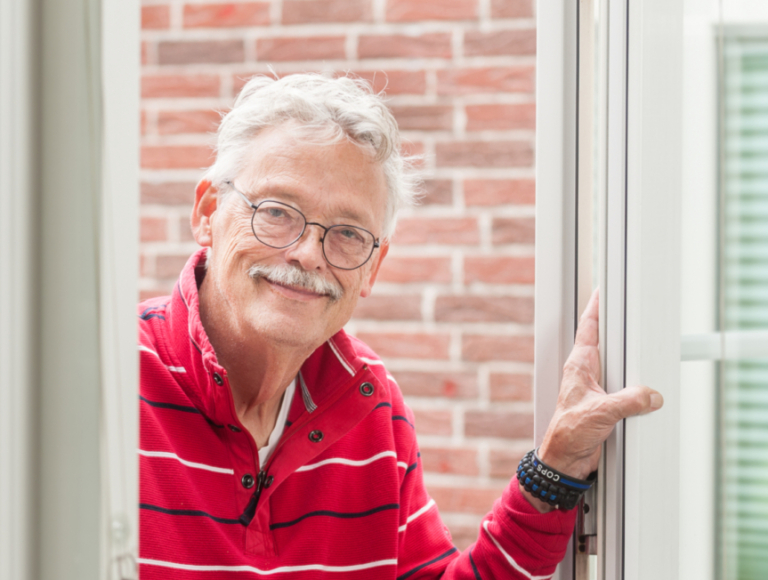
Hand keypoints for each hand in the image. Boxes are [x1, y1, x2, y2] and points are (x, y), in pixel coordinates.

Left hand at [522, 288, 662, 511]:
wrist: (564, 461)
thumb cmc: (568, 434)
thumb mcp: (602, 413)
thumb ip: (629, 401)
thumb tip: (651, 395)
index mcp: (579, 366)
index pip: (589, 328)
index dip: (597, 306)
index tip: (604, 288)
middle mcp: (586, 372)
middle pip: (605, 341)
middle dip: (618, 325)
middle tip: (630, 309)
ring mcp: (595, 387)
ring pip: (616, 363)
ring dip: (628, 355)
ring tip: (643, 343)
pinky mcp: (604, 403)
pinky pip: (624, 385)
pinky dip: (635, 381)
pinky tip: (645, 382)